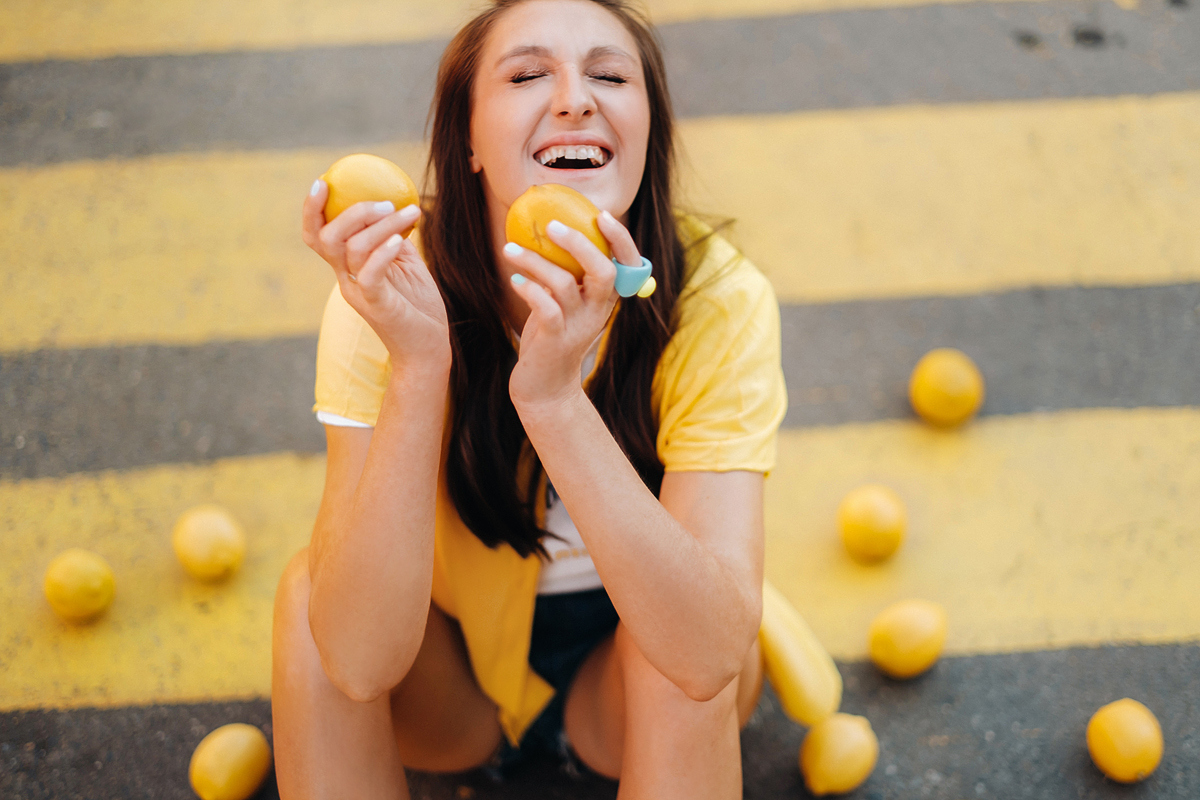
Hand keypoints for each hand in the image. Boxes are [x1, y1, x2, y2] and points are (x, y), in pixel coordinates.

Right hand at [302, 180, 449, 370]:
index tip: (322, 181)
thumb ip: (393, 238)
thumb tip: (395, 203)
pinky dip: (384, 251)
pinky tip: (402, 237)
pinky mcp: (377, 306)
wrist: (428, 348)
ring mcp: (359, 293)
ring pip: (352, 249)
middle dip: (351, 213)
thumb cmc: (418, 306)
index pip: (317, 237)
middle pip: (327, 239)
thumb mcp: (406, 264)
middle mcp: (346, 280)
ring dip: (382, 225)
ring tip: (410, 213)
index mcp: (347, 269)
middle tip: (384, 201)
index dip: (312, 210)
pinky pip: (371, 273)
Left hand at [504, 210, 639, 414]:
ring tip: (510, 249)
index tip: (602, 214)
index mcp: (605, 298)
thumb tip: (551, 227)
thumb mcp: (567, 302)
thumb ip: (569, 273)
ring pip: (564, 285)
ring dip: (535, 261)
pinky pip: (545, 308)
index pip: (628, 265)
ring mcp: (577, 327)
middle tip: (551, 225)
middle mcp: (597, 311)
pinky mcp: (555, 340)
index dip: (620, 239)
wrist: (547, 387)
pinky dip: (528, 289)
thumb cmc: (553, 335)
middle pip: (603, 271)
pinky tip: (514, 280)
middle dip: (579, 243)